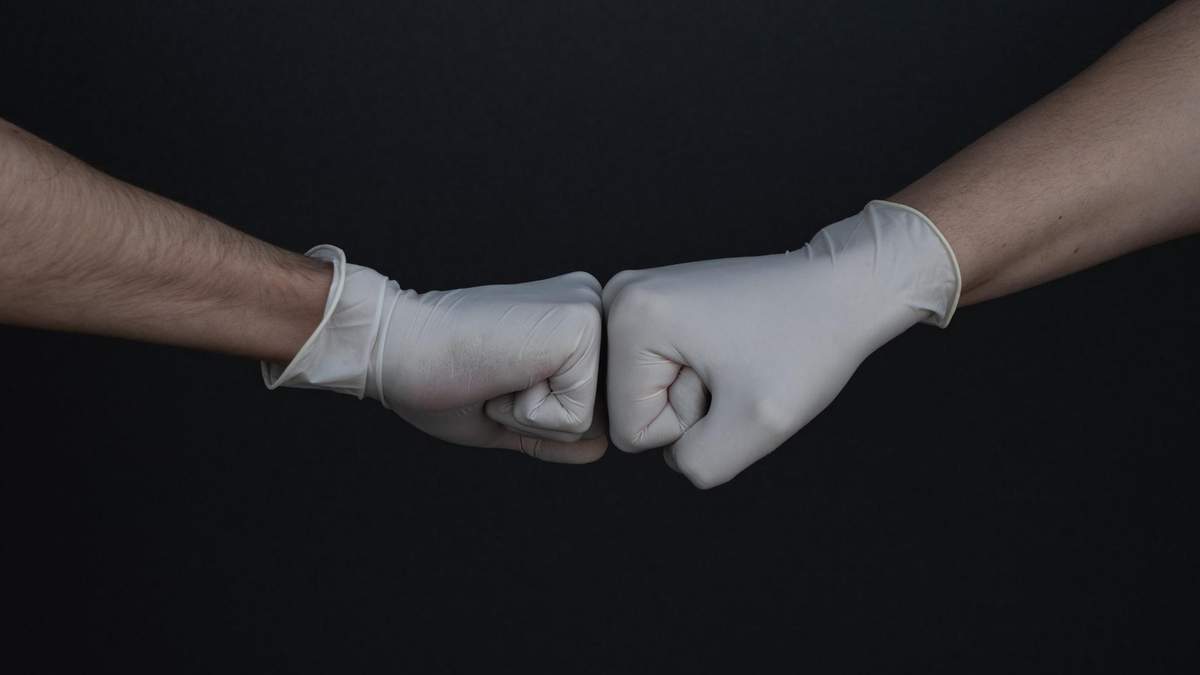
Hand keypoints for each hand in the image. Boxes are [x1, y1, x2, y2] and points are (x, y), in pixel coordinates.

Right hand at [265, 246, 606, 462]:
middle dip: (539, 419)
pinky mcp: (582, 328)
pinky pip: (577, 418)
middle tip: (494, 377)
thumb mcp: (506, 414)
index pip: (589, 410)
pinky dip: (529, 413)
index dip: (533, 418)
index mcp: (575, 321)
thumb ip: (554, 431)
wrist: (396, 344)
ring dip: (532, 416)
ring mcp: (591, 314)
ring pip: (591, 420)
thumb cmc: (439, 377)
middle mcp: (592, 307)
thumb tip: (604, 447)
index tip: (494, 379)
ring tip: (497, 373)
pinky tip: (501, 371)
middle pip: (598, 416)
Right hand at [603, 200, 959, 487]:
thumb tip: (672, 454)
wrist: (842, 290)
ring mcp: (636, 297)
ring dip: (698, 393)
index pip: (631, 429)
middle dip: (692, 408)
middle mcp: (618, 298)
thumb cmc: (807, 344)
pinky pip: (661, 374)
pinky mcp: (657, 303)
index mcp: (629, 318)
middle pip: (633, 410)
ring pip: (649, 395)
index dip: (690, 425)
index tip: (730, 380)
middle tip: (737, 369)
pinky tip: (731, 349)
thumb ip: (697, 464)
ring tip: (737, 358)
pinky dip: (699, 375)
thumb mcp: (756, 426)